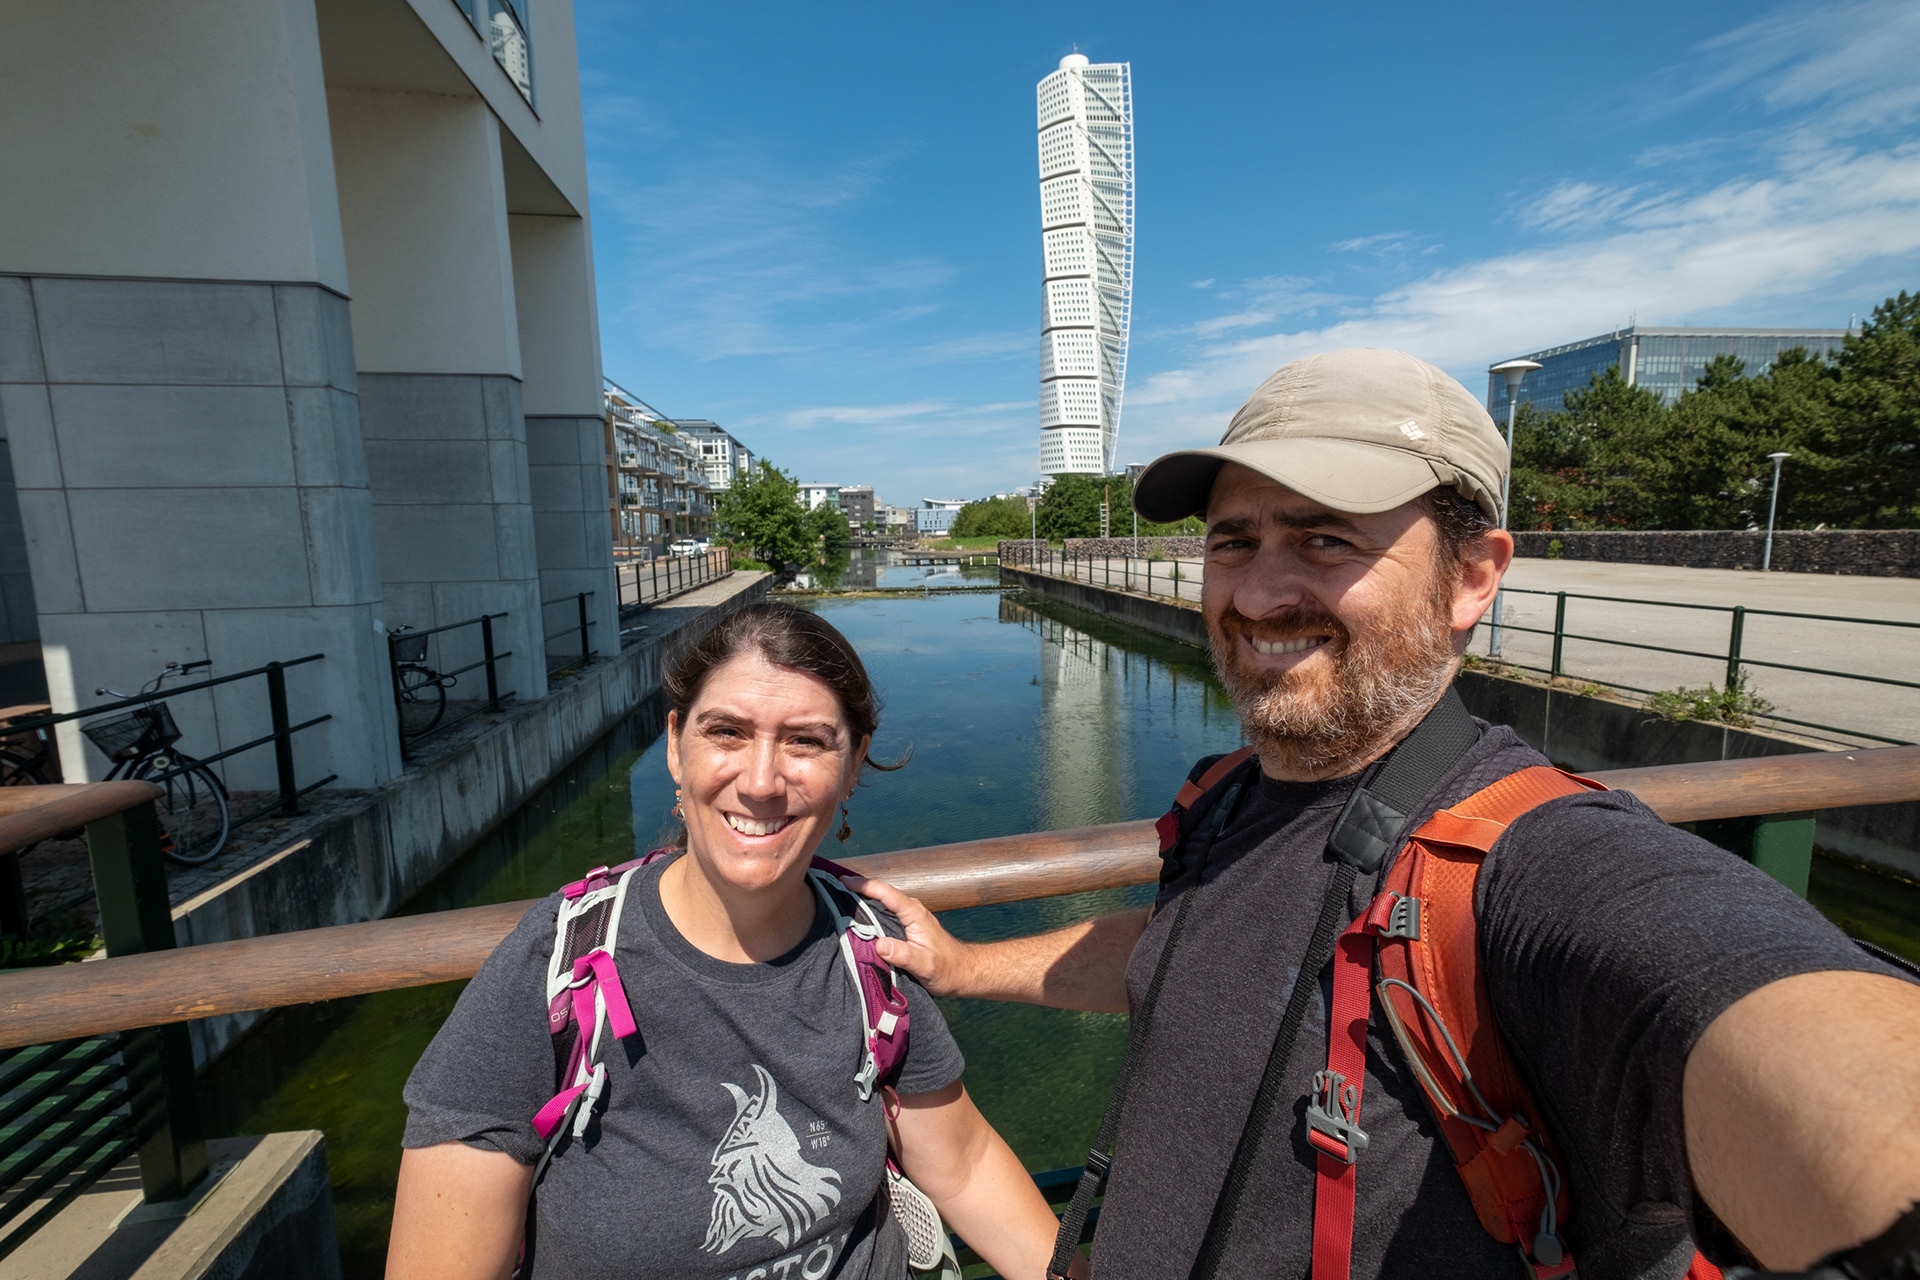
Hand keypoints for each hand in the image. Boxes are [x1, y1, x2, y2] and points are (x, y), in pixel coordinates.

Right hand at [837, 872, 977, 996]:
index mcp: (913, 913)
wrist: (963, 972)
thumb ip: (904, 955)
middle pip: (879, 893)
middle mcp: (910, 910)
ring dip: (860, 900)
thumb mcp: (925, 965)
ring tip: (835, 898)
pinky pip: (883, 914)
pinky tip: (854, 917)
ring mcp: (907, 917)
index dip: (864, 885)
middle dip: (856, 887)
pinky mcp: (905, 926)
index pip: (885, 893)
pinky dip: (867, 912)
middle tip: (830, 886)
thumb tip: (880, 945)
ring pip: (880, 903)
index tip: (843, 881)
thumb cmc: (947, 969)